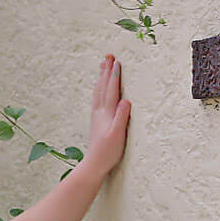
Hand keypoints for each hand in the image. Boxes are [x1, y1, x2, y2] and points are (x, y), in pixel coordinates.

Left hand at [85, 53, 130, 178]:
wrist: (94, 164)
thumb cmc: (108, 152)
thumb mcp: (117, 135)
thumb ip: (121, 117)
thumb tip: (126, 101)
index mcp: (107, 113)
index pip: (111, 90)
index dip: (114, 75)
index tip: (116, 61)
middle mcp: (100, 112)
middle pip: (103, 87)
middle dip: (106, 71)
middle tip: (108, 56)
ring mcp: (97, 116)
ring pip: (99, 92)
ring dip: (101, 78)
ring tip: (103, 66)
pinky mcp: (96, 120)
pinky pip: (97, 99)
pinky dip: (99, 89)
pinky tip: (99, 88)